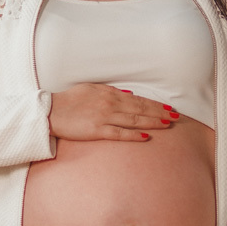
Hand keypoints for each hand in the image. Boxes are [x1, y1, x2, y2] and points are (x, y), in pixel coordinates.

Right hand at [48, 83, 173, 141]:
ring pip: (134, 120)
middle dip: (160, 113)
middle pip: (140, 109)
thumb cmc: (69, 100)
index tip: (169, 108)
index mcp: (109, 93)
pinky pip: (118, 133)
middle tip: (176, 117)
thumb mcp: (91, 89)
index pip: (138, 100)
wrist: (50, 111)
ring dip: (152, 122)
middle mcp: (110, 104)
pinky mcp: (97, 131)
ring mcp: (104, 117)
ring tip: (167, 125)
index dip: (155, 104)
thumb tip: (129, 94)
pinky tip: (145, 136)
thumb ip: (110, 91)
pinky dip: (133, 134)